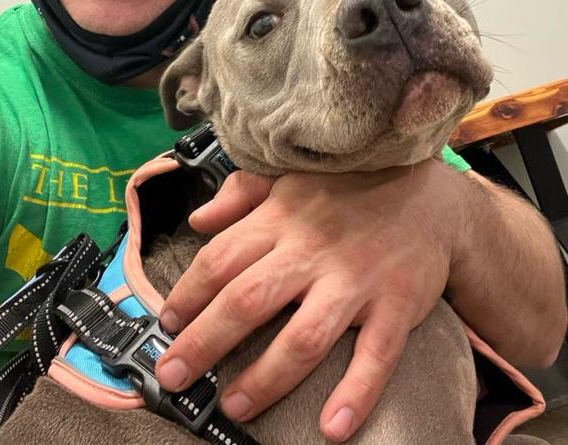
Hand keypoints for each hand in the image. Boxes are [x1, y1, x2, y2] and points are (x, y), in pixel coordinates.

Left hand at [156, 161, 462, 441]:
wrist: (430, 197)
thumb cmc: (349, 190)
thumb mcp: (289, 178)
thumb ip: (241, 194)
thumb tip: (197, 220)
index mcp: (282, 217)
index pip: (221, 259)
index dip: (188, 294)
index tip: (167, 324)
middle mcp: (313, 249)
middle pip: (248, 300)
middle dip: (205, 342)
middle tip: (175, 375)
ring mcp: (356, 280)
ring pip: (303, 337)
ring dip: (265, 379)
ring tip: (234, 407)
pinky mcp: (396, 305)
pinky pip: (376, 356)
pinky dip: (356, 394)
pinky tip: (332, 428)